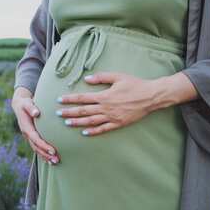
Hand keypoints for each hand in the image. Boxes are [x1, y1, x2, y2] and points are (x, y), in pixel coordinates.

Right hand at [12, 86, 59, 164]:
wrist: (20, 105)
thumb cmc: (26, 103)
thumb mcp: (27, 103)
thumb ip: (31, 108)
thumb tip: (37, 113)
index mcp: (26, 127)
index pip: (35, 139)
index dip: (44, 145)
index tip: (53, 150)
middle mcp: (26, 134)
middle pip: (36, 147)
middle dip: (46, 154)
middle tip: (56, 160)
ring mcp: (28, 137)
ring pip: (36, 149)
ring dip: (45, 157)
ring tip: (55, 162)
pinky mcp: (31, 137)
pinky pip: (37, 148)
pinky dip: (43, 155)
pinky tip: (50, 160)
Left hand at [56, 72, 186, 135]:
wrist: (151, 96)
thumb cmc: (135, 85)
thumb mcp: (118, 76)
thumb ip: (101, 77)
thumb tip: (87, 79)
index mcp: (104, 96)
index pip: (82, 98)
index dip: (70, 99)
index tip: (59, 100)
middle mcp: (106, 108)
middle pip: (83, 111)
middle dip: (69, 112)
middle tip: (58, 114)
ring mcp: (112, 117)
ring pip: (91, 121)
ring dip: (77, 122)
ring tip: (67, 123)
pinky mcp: (118, 123)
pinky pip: (103, 129)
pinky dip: (93, 132)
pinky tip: (84, 133)